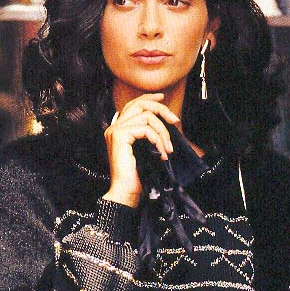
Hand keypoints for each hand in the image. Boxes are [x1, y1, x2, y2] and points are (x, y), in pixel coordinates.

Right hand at [103, 93, 179, 207]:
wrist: (126, 193)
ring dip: (163, 132)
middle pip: (140, 104)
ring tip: (168, 149)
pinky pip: (146, 128)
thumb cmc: (137, 177)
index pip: (133, 105)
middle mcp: (114, 127)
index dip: (149, 98)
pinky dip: (158, 139)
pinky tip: (162, 153)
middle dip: (161, 109)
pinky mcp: (119, 135)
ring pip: (146, 116)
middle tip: (175, 121)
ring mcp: (115, 130)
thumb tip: (165, 120)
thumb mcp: (146, 151)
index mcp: (118, 129)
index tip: (163, 97)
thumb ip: (149, 134)